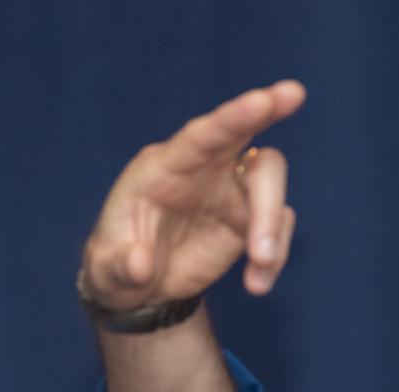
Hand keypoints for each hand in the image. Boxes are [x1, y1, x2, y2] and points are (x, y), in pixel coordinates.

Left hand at [81, 80, 305, 309]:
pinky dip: (275, 254)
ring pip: (268, 182)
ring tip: (259, 266)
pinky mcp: (247, 218)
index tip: (265, 99)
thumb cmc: (113, 266)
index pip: (198, 137)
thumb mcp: (104, 271)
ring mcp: (228, 191)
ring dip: (270, 223)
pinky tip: (257, 283)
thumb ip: (118, 266)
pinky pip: (277, 224)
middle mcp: (200, 169)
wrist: (137, 289)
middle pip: (241, 134)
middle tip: (294, 95)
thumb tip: (140, 264)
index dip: (233, 117)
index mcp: (160, 169)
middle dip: (269, 110)